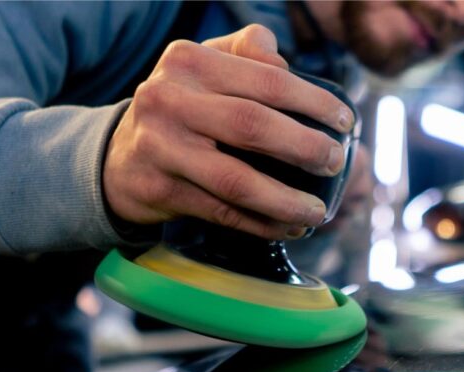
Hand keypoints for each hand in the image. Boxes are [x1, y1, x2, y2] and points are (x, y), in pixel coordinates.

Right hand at [103, 25, 355, 239]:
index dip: (314, 102)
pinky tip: (288, 226)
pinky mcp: (159, 190)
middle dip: (305, 148)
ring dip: (285, 200)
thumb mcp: (205, 67)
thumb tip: (290, 66)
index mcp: (189, 61)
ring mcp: (160, 147)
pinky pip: (222, 212)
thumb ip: (249, 53)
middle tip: (334, 162)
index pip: (267, 79)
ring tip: (318, 210)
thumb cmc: (182, 109)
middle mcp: (168, 98)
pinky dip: (261, 223)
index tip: (346, 122)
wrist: (117, 157)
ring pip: (237, 180)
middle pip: (253, 125)